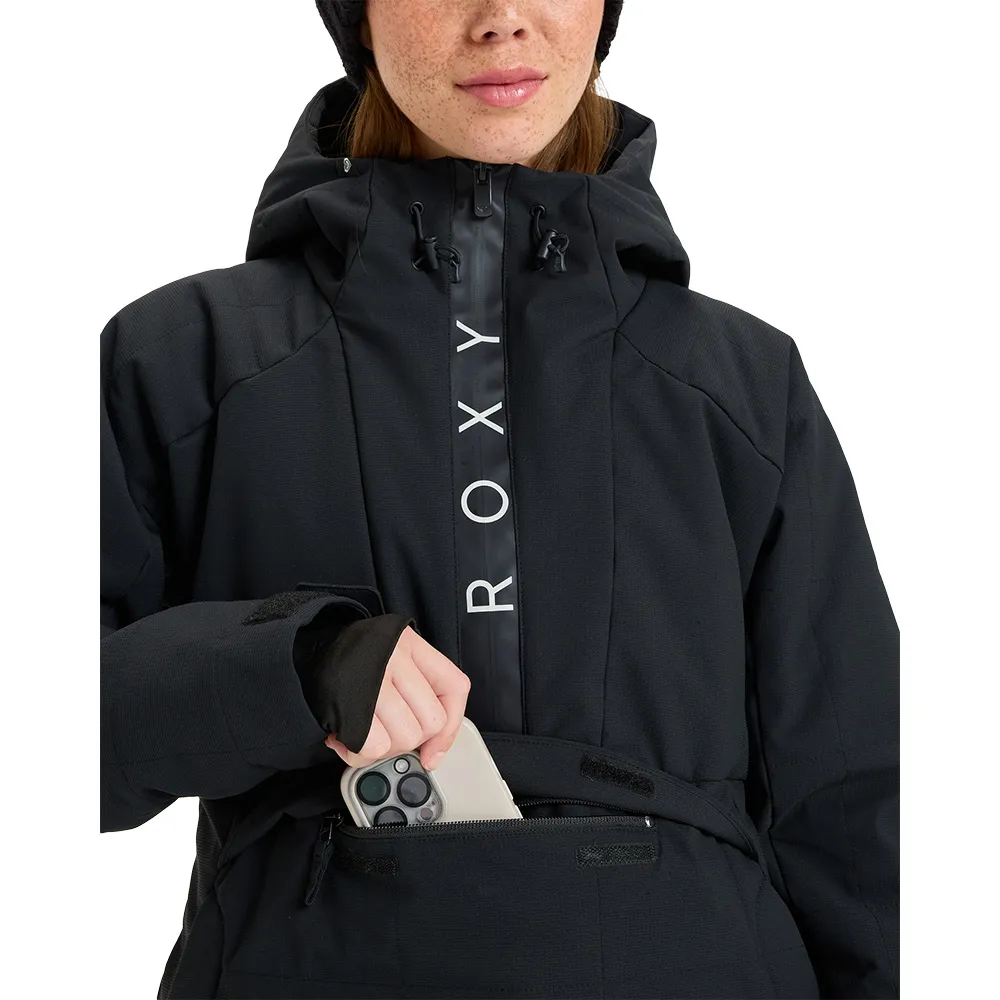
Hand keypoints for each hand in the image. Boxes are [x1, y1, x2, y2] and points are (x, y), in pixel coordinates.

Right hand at [325, 625, 469, 771]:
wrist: (305, 651)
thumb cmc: (351, 662)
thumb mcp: (393, 659)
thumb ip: (419, 692)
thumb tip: (433, 752)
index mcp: (412, 645)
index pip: (455, 687)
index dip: (449, 727)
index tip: (433, 752)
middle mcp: (396, 656)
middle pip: (429, 722)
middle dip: (407, 740)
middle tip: (383, 731)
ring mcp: (373, 678)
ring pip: (404, 737)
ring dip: (383, 748)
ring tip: (363, 733)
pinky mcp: (348, 700)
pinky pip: (373, 746)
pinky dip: (360, 753)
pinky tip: (346, 739)